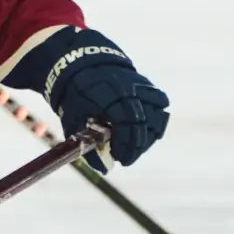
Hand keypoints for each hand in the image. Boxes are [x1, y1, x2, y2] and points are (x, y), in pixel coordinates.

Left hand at [43, 37, 169, 171]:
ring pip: (158, 116)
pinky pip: (161, 105)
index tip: (120, 159)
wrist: (82, 64)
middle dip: (137, 146)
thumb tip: (102, 169)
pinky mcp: (148, 85)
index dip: (126, 145)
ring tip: (133, 144)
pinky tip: (142, 129)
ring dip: (149, 135)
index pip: (126, 125)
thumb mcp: (72, 118)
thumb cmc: (75, 95)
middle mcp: (128, 89)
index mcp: (107, 96)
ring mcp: (140, 86)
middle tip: (126, 156)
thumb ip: (85, 142)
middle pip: (145, 124)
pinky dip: (156, 120)